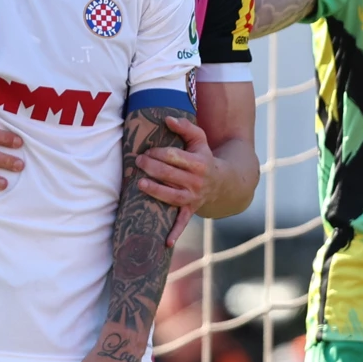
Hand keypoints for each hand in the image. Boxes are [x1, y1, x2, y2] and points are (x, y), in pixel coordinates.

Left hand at [136, 116, 214, 247]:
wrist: (224, 183)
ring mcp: (193, 197)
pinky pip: (183, 222)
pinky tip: (165, 243)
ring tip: (140, 184)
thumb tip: (167, 119)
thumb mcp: (200, 140)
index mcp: (198, 163)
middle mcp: (196, 181)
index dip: (159, 153)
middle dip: (152, 167)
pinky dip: (175, 233)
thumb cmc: (205, 157)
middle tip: (138, 162)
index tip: (147, 151)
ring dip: (156, 191)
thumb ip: (185, 127)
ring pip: (172, 196)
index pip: (175, 157)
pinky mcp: (190, 209)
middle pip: (170, 175)